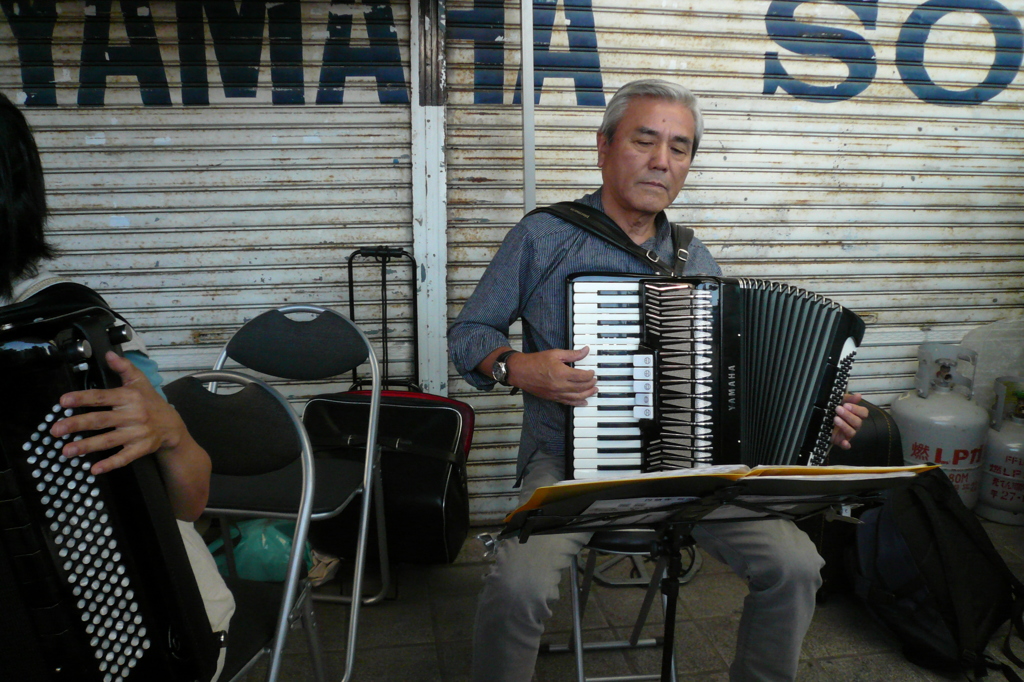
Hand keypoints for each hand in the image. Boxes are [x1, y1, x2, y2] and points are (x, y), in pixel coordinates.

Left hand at [50, 351, 189, 474]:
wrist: (172, 425)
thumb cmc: (151, 402)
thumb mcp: (140, 381)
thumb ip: (124, 367)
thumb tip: (108, 354)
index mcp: (130, 397)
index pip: (103, 397)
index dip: (83, 398)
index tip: (63, 401)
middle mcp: (133, 415)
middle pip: (101, 420)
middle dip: (77, 425)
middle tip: (56, 430)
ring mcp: (137, 433)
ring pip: (109, 440)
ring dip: (87, 446)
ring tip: (66, 451)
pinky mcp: (141, 448)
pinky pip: (124, 458)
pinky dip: (110, 464)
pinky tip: (94, 469)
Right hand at [508, 347, 598, 405]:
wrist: (520, 371)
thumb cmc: (536, 361)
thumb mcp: (555, 353)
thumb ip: (572, 354)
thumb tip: (585, 351)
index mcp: (562, 373)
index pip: (582, 376)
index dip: (590, 374)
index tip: (592, 372)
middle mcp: (560, 385)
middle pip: (581, 387)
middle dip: (591, 384)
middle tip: (595, 380)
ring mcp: (556, 393)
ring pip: (577, 397)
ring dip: (587, 394)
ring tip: (594, 391)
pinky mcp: (552, 398)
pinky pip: (568, 402)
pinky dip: (577, 403)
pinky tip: (584, 402)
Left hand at [831, 392, 867, 449]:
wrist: (818, 421)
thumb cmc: (831, 410)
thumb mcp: (838, 402)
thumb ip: (848, 398)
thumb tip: (859, 396)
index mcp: (855, 415)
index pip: (863, 413)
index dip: (857, 409)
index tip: (846, 405)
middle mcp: (853, 425)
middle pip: (858, 422)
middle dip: (848, 415)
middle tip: (838, 409)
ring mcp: (847, 434)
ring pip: (852, 432)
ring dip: (844, 425)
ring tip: (835, 419)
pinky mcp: (840, 441)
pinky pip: (846, 445)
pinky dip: (846, 445)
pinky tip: (843, 442)